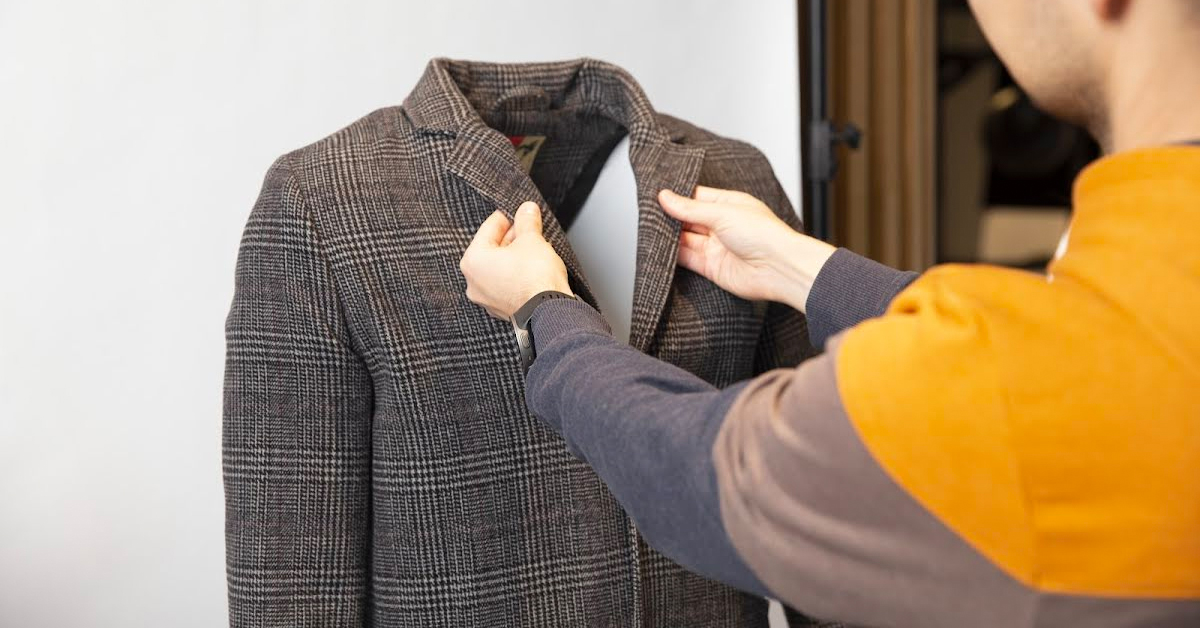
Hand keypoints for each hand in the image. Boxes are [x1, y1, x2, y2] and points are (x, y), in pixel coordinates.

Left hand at [460, 201, 573, 319]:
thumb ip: (527, 221)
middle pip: (492, 248)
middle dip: (512, 238)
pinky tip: (531, 269)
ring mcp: (486, 298)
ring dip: (514, 256)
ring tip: (534, 248)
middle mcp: (473, 281)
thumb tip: (527, 209)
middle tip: (529, 229)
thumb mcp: (532, 239)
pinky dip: (516, 275)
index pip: (490, 227)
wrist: (549, 310)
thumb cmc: (535, 277)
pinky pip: (505, 284)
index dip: (508, 216)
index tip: (520, 212)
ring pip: (499, 268)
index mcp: (473, 260)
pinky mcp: (501, 309)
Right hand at [658, 186, 835, 311]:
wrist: (778, 269)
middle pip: (688, 220)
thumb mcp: (722, 213)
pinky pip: (688, 259)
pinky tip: (661, 249)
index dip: (677, 197)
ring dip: (670, 237)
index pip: (696, 198)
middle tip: (650, 214)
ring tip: (651, 231)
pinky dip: (674, 256)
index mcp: (729, 205)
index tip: (657, 196)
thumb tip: (666, 197)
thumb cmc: (764, 236)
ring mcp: (717, 247)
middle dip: (671, 218)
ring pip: (685, 240)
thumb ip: (690, 208)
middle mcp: (722, 225)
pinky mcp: (712, 267)